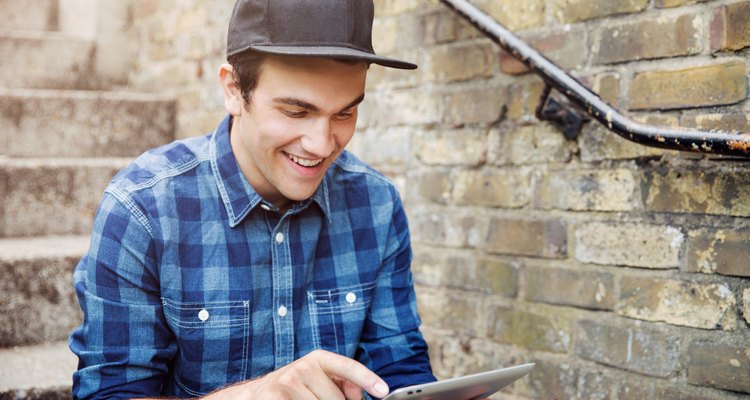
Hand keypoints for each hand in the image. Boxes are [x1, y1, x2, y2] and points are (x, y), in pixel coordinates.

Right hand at [205, 350, 388, 399]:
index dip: (367, 379)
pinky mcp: (276, 397)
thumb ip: (338, 383)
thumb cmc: (290, 390)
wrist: (252, 396)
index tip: (383, 390)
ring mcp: (288, 382)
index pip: (347, 367)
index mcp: (317, 359)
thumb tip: (358, 395)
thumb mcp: (315, 380)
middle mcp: (303, 366)